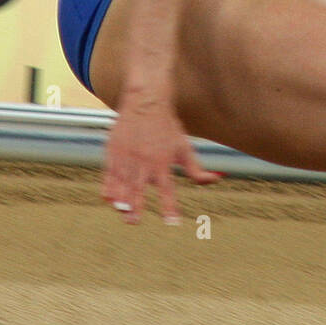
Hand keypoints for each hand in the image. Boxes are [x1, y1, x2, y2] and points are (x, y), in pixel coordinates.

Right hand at [101, 91, 220, 224]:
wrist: (146, 102)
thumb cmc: (167, 127)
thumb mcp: (185, 147)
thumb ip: (196, 169)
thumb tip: (216, 179)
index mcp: (163, 161)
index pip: (167, 189)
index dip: (170, 207)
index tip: (172, 222)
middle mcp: (144, 160)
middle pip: (139, 188)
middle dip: (137, 206)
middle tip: (134, 222)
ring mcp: (126, 156)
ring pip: (122, 183)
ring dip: (122, 200)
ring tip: (123, 213)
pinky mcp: (113, 152)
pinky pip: (109, 173)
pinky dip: (109, 187)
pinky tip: (109, 199)